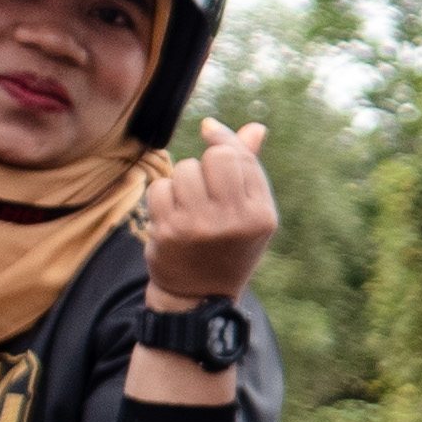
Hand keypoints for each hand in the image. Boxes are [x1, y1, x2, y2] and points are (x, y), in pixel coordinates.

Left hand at [136, 119, 275, 322]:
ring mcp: (200, 226)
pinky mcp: (169, 231)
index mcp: (261, 215)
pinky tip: (171, 215)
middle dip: (204, 164)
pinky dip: (161, 196)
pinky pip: (159, 187)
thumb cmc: (228, 245)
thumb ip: (251, 169)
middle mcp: (235, 220)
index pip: (239, 157)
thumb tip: (255, 127)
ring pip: (183, 170)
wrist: (200, 295)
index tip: (209, 131)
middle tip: (204, 186)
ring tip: (188, 205)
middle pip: (214, 158)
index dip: (222, 138)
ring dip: (181, 181)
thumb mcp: (250, 213)